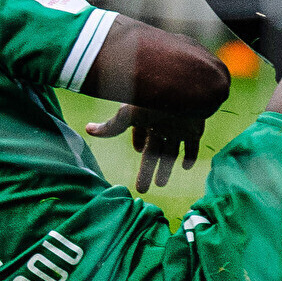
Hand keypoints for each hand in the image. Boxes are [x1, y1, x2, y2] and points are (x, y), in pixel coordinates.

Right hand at [86, 104, 205, 193]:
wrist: (183, 92)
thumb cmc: (152, 101)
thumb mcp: (127, 115)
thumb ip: (111, 127)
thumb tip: (87, 129)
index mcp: (145, 118)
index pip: (141, 134)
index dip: (139, 143)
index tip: (137, 152)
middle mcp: (161, 124)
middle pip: (153, 151)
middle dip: (147, 169)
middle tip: (142, 188)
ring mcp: (178, 128)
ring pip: (171, 152)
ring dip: (166, 168)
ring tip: (161, 185)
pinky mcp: (194, 130)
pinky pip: (192, 146)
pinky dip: (189, 157)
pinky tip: (185, 167)